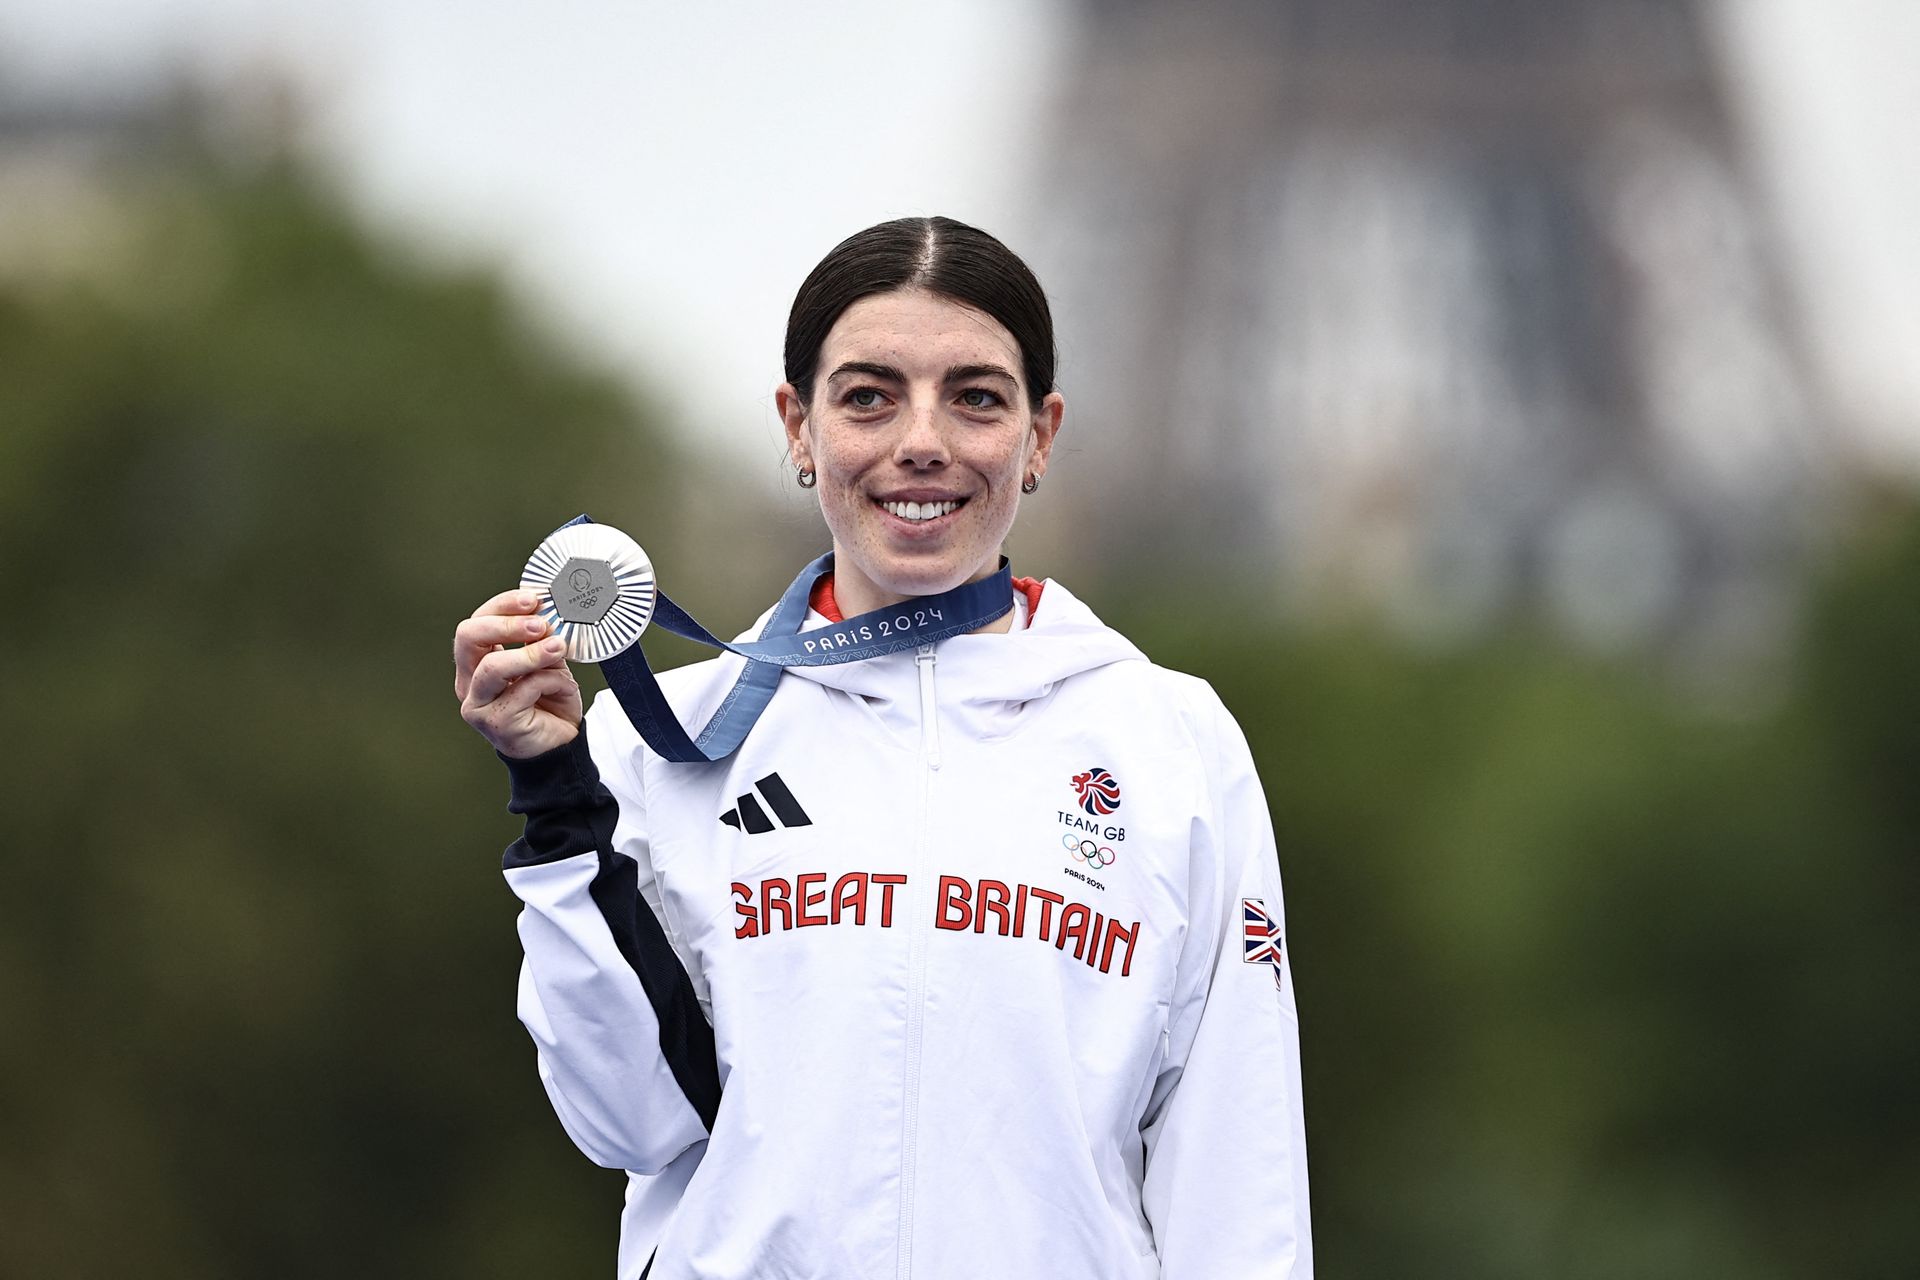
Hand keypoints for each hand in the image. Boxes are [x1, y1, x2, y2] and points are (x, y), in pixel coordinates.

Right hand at [454, 590, 582, 758]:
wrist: (560, 745)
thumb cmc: (548, 704)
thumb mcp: (547, 663)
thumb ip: (540, 643)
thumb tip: (546, 616)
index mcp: (476, 663)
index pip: (476, 623)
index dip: (502, 605)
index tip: (533, 598)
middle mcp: (469, 683)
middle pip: (468, 638)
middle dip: (506, 623)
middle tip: (540, 623)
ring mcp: (478, 704)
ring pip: (492, 667)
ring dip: (530, 653)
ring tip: (558, 647)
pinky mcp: (496, 722)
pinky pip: (523, 690)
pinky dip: (551, 682)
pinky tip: (565, 687)